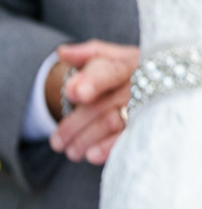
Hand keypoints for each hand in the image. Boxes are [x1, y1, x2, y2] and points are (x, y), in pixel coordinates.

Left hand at [47, 40, 138, 164]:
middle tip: (56, 142)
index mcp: (128, 62)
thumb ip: (85, 54)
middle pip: (103, 105)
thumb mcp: (105, 57)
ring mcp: (148, 105)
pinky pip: (129, 138)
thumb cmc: (119, 71)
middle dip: (74, 124)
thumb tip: (62, 52)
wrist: (148, 83)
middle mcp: (142, 83)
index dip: (92, 81)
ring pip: (112, 123)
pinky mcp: (151, 125)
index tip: (73, 93)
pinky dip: (109, 148)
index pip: (109, 71)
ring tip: (69, 151)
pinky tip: (91, 156)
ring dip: (86, 139)